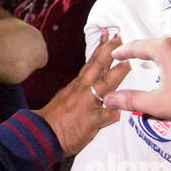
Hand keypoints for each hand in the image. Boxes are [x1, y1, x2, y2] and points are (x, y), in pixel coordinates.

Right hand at [37, 33, 128, 156]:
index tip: (108, 34)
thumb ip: (82, 93)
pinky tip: (126, 108)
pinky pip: (109, 115)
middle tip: (120, 37)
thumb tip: (93, 90)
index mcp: (77, 85)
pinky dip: (117, 111)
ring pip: (106, 85)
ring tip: (129, 63)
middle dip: (110, 51)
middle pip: (98, 66)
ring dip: (118, 73)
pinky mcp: (93, 120)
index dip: (101, 47)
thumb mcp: (66, 99)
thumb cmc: (54, 120)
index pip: (91, 62)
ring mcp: (88, 104)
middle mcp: (83, 91)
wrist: (42, 136)